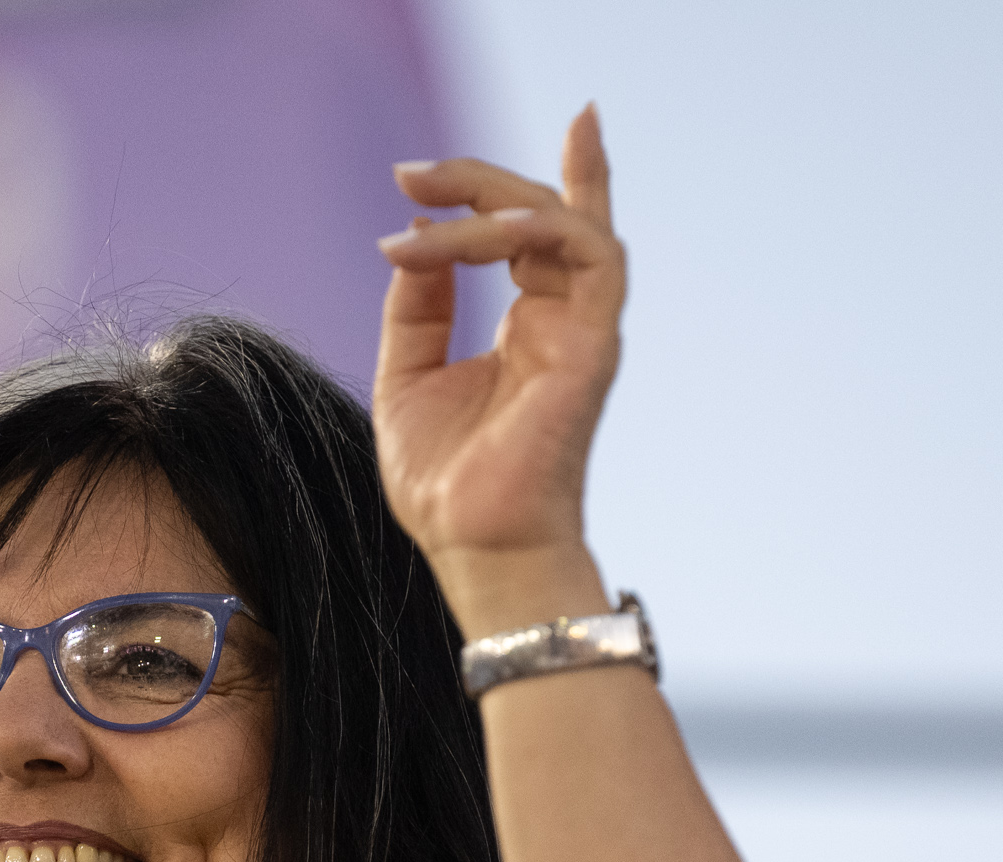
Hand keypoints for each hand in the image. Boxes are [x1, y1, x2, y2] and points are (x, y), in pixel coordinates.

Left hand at [375, 105, 625, 637]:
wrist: (473, 546)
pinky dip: (527, 226)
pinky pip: (585, 253)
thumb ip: (418, 305)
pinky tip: (464, 234)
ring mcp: (584, 329)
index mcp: (529, 328)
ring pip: (560, 221)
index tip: (423, 174)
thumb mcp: (407, 376)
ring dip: (491, 199)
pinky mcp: (595, 343)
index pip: (537, 235)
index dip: (505, 183)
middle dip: (474, 179)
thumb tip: (416, 233)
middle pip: (542, 212)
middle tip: (408, 174)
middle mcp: (564, 321)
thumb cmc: (446, 485)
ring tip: (423, 200)